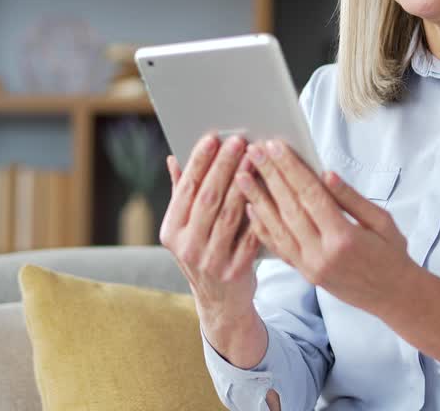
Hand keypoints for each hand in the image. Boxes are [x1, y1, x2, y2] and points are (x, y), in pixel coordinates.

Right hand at [159, 133, 261, 318]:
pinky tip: (267, 191)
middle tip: (238, 141)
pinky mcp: (234, 270)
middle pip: (207, 198)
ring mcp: (210, 260)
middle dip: (223, 166)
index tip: (212, 137)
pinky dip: (258, 212)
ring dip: (243, 183)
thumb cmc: (205, 253)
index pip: (186, 189)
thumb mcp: (186, 229)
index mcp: (171, 231)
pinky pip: (249, 235)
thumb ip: (182, 194)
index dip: (199, 162)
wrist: (221, 302)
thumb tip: (174, 159)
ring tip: (254, 158)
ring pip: (229, 214)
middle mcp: (186, 247)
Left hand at [238, 139, 410, 314]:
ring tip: (242, 175)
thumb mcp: (382, 222)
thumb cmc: (392, 255)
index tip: (276, 146)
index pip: (310, 195)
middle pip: (289, 208)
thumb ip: (351, 198)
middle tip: (254, 151)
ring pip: (276, 228)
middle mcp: (321, 254)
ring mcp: (309, 267)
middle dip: (270, 176)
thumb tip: (326, 174)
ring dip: (257, 199)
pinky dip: (261, 227)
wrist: (394, 297)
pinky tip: (250, 209)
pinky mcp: (304, 273)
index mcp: (343, 237)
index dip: (291, 168)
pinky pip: (277, 248)